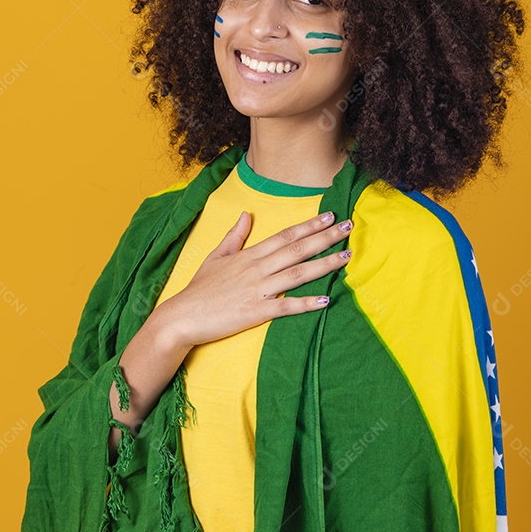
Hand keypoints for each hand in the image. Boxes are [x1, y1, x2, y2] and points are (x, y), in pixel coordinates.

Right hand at [153, 210, 353, 349]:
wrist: (181, 317)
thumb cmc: (199, 290)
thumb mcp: (215, 257)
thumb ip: (234, 236)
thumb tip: (246, 214)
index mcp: (249, 255)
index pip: (285, 235)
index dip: (309, 225)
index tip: (330, 215)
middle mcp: (256, 269)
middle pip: (297, 249)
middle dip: (325, 237)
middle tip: (348, 226)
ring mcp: (257, 290)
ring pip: (297, 273)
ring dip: (324, 264)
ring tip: (346, 256)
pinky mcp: (255, 312)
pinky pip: (286, 306)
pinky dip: (306, 303)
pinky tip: (326, 299)